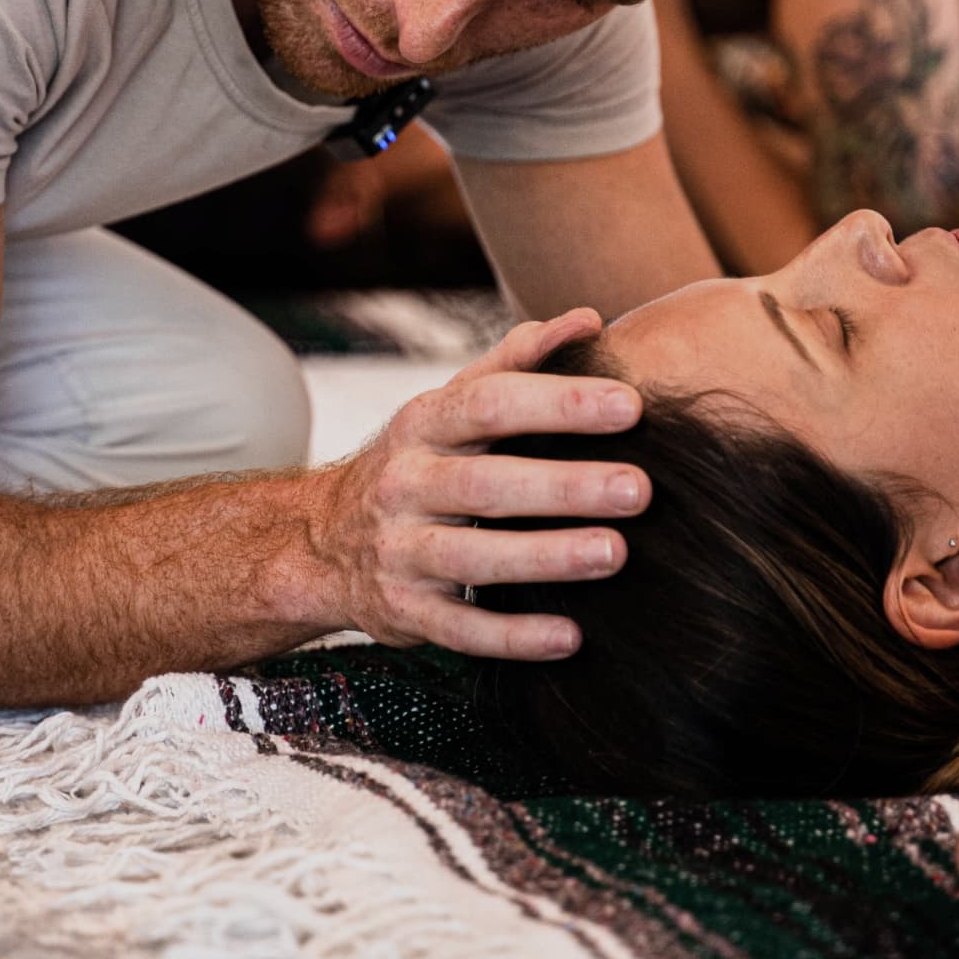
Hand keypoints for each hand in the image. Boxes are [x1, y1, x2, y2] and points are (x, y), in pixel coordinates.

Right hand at [305, 308, 649, 658]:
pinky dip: (513, 636)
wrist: (318, 544)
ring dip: (546, 557)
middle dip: (565, 486)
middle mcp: (405, 485)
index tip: (631, 406)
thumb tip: (588, 320)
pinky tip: (571, 637)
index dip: (559, 403)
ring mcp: (401, 552)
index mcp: (422, 425)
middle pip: (487, 484)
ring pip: (474, 557)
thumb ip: (516, 363)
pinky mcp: (405, 612)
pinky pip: (460, 629)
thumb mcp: (448, 406)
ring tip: (614, 554)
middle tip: (640, 488)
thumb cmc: (417, 464)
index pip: (490, 404)